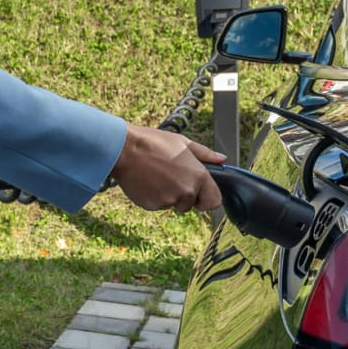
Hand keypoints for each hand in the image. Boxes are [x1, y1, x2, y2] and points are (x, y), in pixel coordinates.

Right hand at [110, 124, 225, 211]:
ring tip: (156, 175)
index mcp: (198, 176)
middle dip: (183, 195)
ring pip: (173, 204)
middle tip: (169, 176)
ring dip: (168, 195)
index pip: (214, 202)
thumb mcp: (183, 142)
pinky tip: (146, 181)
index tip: (198, 192)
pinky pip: (157, 205)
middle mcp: (186, 191)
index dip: (206, 198)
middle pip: (190, 204)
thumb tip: (223, 159)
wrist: (124, 150)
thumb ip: (205, 154)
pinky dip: (153, 197)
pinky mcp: (152, 206)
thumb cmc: (154, 142)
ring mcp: (169, 200)